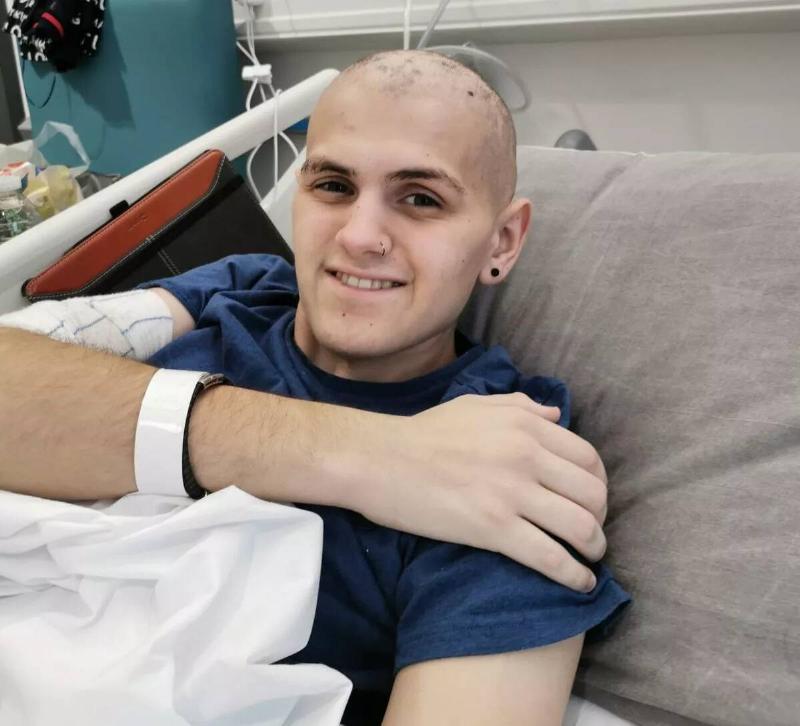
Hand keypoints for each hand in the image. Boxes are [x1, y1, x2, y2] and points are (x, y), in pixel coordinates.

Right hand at [356, 393, 606, 591]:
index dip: (598, 485)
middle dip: (601, 519)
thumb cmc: (424, 433)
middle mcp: (526, 456)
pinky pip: (550, 557)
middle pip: (593, 494)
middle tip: (592, 533)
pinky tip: (579, 583)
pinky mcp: (493, 528)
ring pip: (580, 527)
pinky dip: (574, 575)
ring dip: (595, 548)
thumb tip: (556, 415)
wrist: (380, 459)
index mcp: (524, 424)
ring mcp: (511, 493)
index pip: (588, 458)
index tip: (592, 501)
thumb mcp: (475, 405)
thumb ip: (520, 406)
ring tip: (590, 559)